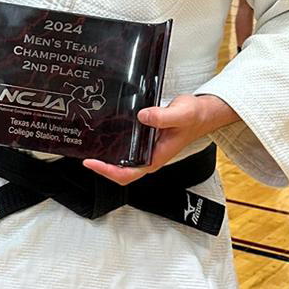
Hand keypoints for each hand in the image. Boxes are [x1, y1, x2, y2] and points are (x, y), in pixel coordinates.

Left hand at [84, 93, 234, 184]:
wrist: (203, 114)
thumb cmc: (194, 117)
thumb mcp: (181, 114)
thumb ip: (162, 117)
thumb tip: (143, 116)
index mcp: (156, 158)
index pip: (128, 174)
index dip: (108, 172)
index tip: (92, 162)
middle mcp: (149, 157)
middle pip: (120, 172)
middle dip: (101, 167)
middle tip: (85, 155)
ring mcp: (147, 151)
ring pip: (122, 162)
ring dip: (106, 158)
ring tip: (89, 148)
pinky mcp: (145, 142)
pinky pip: (126, 150)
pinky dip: (114, 147)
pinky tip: (105, 137)